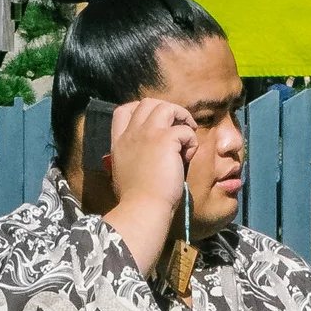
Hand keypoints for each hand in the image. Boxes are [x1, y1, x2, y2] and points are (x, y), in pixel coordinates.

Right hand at [103, 99, 194, 275]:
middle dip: (165, 110)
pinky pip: (184, 129)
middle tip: (178, 127)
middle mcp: (132, 133)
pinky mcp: (166, 140)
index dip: (139, 109)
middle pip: (147, 103)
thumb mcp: (122, 174)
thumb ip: (129, 160)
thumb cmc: (135, 199)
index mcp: (119, 142)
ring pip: (166, 107)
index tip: (153, 121)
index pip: (123, 110)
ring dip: (181, 117)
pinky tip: (189, 157)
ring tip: (188, 133)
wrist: (143, 207)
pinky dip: (191, 140)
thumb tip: (140, 160)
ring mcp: (148, 134)